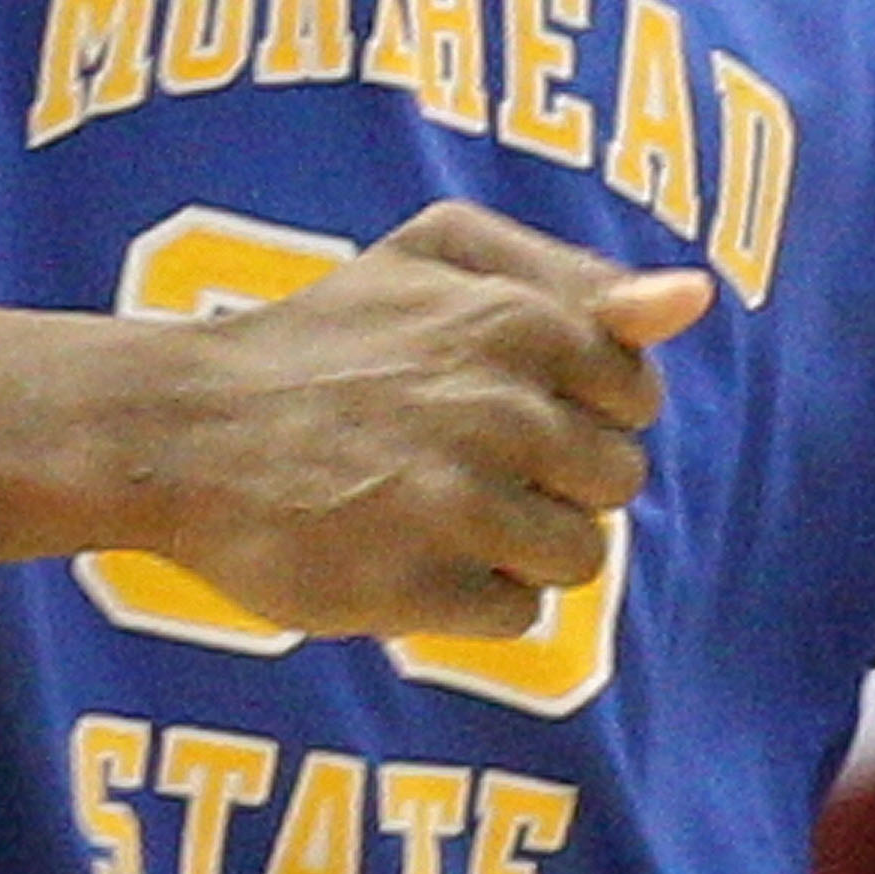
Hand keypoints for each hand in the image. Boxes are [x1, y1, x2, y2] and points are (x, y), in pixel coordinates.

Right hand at [139, 202, 709, 640]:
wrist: (184, 430)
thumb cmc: (322, 338)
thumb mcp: (436, 257)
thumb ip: (571, 274)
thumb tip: (690, 298)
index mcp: (517, 322)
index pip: (635, 394)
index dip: (580, 408)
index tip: (508, 408)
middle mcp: (500, 409)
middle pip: (615, 481)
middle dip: (556, 480)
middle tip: (464, 462)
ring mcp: (460, 503)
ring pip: (580, 556)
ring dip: (521, 547)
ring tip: (438, 514)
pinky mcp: (420, 587)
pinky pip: (519, 616)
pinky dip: (474, 600)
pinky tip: (410, 557)